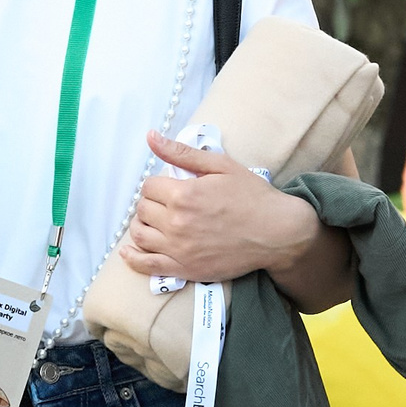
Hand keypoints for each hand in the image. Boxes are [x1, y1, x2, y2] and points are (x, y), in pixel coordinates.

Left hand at [118, 132, 319, 285]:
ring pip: (140, 236)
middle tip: (165, 203)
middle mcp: (176, 223)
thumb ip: (182, 153)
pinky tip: (128, 252)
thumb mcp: (220, 165)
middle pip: (142, 210)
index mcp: (183, 194)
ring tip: (152, 221)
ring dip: (140, 226)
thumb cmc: (252, 196)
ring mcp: (179, 249)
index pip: (149, 186)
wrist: (277, 232)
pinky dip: (133, 258)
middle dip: (150, 203)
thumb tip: (151, 137)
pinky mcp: (185, 269)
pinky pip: (147, 266)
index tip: (169, 186)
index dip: (158, 184)